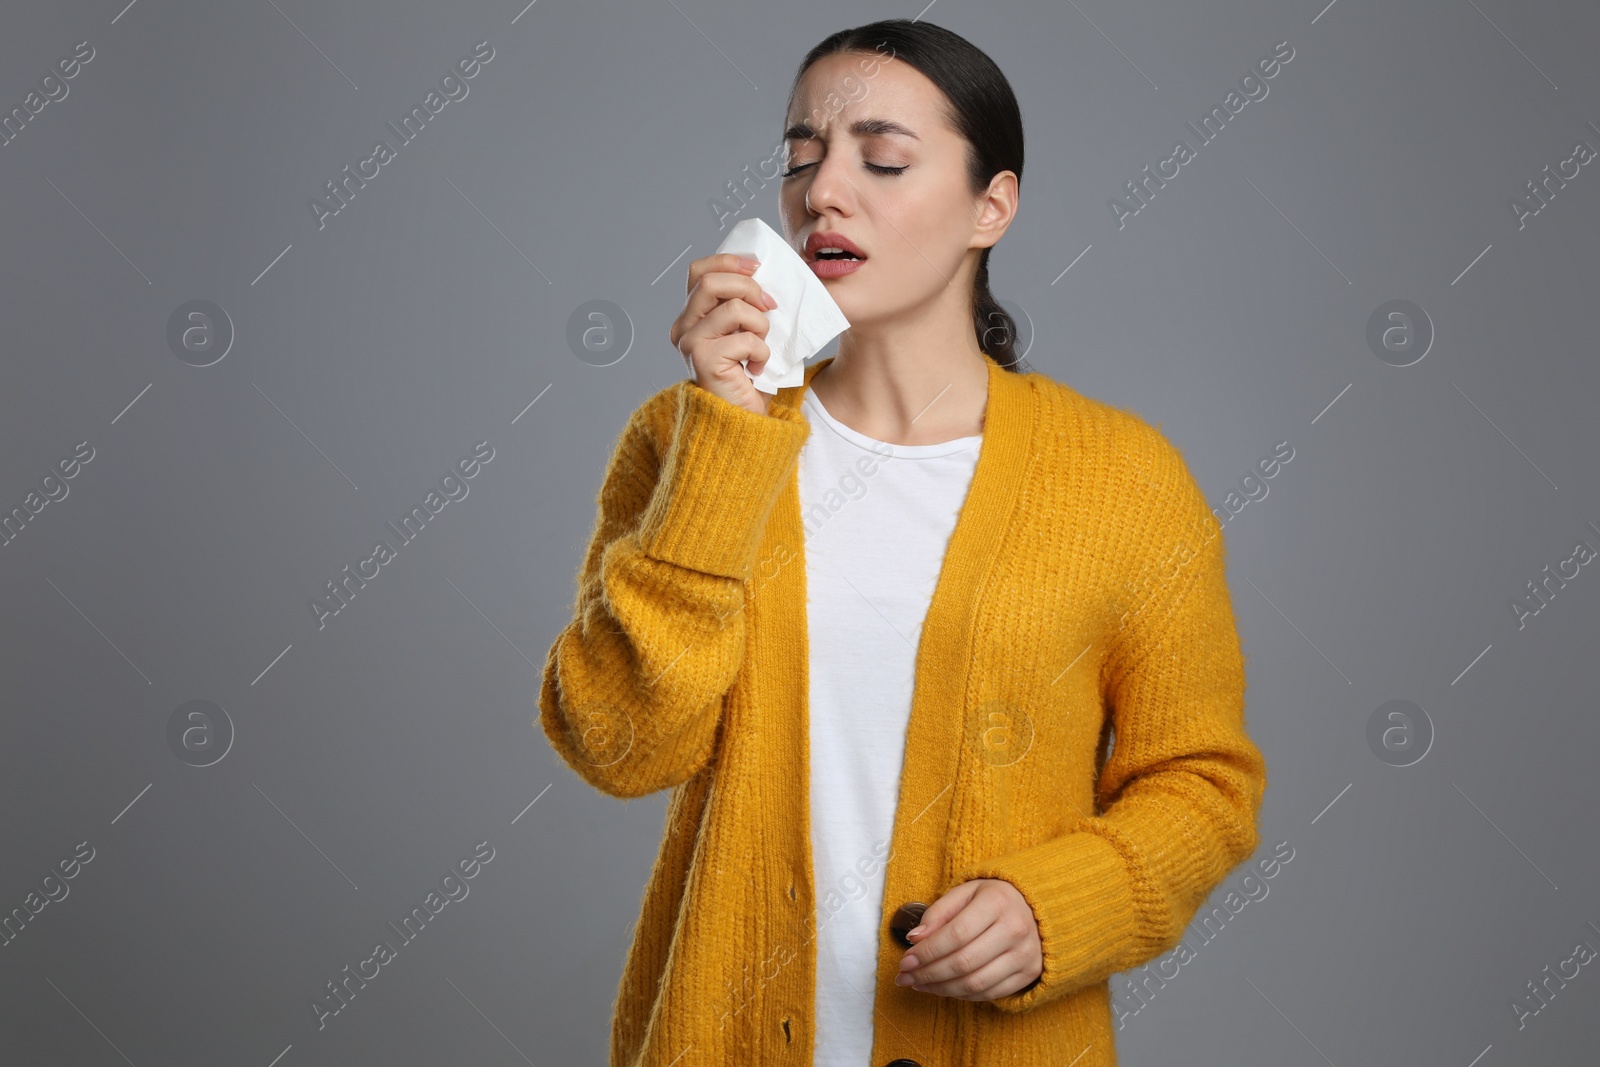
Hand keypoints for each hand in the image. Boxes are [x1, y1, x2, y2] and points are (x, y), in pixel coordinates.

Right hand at [667, 252, 779, 416]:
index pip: (699, 271)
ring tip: (761, 346)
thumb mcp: (744, 331)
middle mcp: (683, 327)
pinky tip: (757, 369)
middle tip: (769, 306)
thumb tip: (761, 274)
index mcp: (691, 316)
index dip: (729, 262)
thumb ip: (743, 304)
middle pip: (711, 281)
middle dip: (749, 287)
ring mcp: (690, 343)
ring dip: (761, 324)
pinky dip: (762, 352)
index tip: (757, 267)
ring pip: (734, 308)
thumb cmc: (747, 377)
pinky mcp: (704, 359)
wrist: (742, 421)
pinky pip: (745, 339)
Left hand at [893, 878, 1042, 1000]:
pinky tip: (944, 988)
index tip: (905, 960)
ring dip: (941, 988)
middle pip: (963, 962)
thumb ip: (939, 912)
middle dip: (928, 974)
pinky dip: (962, 995)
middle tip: (905, 977)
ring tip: (919, 985)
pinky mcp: (1028, 973)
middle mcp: (1014, 929)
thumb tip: (914, 938)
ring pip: (975, 982)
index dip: (927, 952)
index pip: (956, 934)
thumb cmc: (994, 898)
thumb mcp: (966, 892)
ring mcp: (1024, 954)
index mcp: (997, 902)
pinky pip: (990, 993)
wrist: (1038, 908)